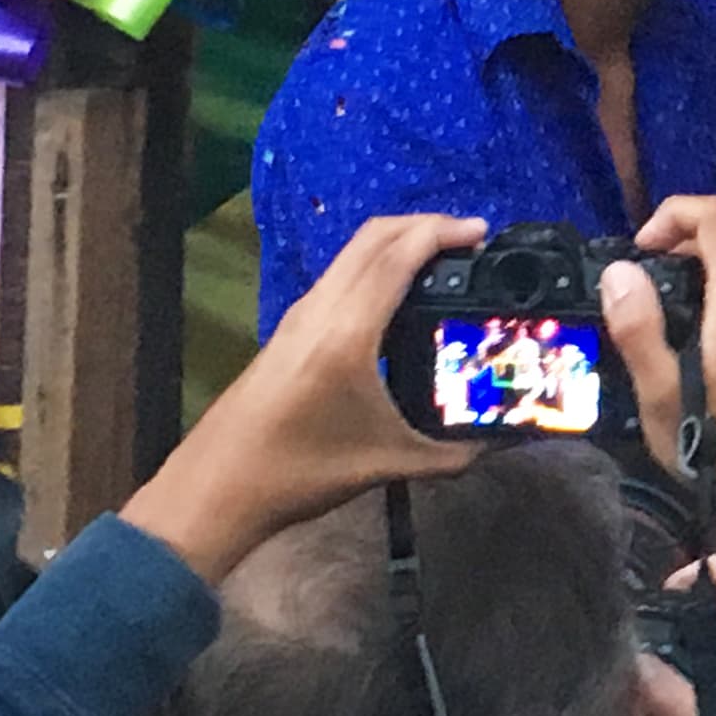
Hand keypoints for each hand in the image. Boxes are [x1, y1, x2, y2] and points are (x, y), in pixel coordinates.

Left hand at [124, 215, 481, 585]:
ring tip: (441, 264)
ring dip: (397, 243)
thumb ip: (450, 453)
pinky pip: (340, 275)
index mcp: (347, 332)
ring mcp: (299, 317)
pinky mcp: (289, 331)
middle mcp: (320, 310)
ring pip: (352, 253)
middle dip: (424, 225)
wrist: (215, 490)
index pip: (397, 255)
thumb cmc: (300, 473)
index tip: (482, 232)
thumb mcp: (386, 462)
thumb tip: (500, 444)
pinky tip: (397, 298)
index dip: (442, 232)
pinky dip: (375, 265)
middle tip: (469, 240)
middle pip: (373, 238)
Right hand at [609, 195, 715, 601]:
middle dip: (673, 255)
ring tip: (650, 331)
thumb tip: (619, 272)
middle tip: (631, 296)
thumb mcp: (663, 396)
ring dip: (691, 287)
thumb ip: (639, 328)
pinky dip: (712, 311)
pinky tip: (686, 357)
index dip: (671, 215)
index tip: (636, 250)